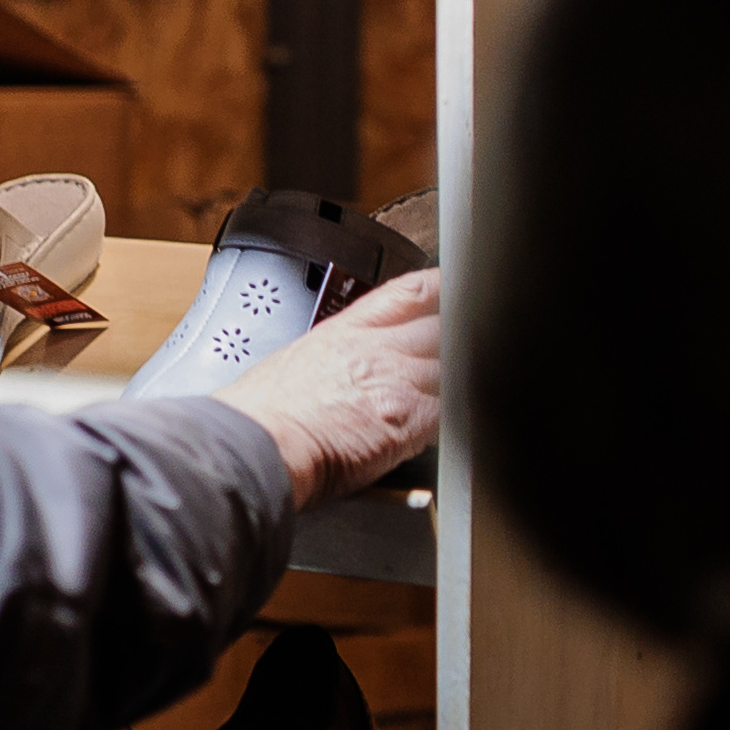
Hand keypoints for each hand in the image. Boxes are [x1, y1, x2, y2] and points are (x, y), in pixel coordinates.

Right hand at [216, 266, 446, 509]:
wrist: (258, 442)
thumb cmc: (262, 414)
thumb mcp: (295, 362)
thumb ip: (333, 360)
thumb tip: (341, 373)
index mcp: (347, 331)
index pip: (409, 293)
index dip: (441, 288)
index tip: (456, 289)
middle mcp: (378, 350)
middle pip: (444, 329)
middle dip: (460, 340)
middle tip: (470, 349)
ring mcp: (397, 382)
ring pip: (455, 370)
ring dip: (461, 383)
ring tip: (462, 393)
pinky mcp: (408, 421)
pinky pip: (451, 413)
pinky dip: (455, 420)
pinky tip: (448, 430)